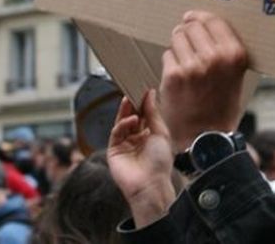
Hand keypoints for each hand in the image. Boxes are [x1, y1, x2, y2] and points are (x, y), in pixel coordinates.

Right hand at [108, 91, 176, 226]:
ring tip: (129, 101)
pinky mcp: (114, 150)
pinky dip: (122, 124)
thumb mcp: (160, 132)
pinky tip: (131, 120)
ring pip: (122, 123)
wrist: (150, 184)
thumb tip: (150, 93)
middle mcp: (136, 139)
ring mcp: (124, 145)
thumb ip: (153, 113)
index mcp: (149, 135)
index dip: (143, 103)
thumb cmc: (160, 161)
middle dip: (131, 105)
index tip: (143, 89)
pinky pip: (116, 133)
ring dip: (125, 112)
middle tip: (131, 91)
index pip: (144, 116)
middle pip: (131, 117)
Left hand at [160, 11, 249, 150]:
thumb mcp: (236, 74)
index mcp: (235, 54)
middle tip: (188, 44)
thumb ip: (226, 49)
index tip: (193, 18)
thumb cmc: (222, 106)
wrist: (206, 136)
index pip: (213, 20)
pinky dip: (170, 63)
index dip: (200, 18)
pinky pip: (167, 55)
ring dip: (178, 47)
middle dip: (187, 32)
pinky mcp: (174, 76)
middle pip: (192, 25)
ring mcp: (193, 66)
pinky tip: (178, 76)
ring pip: (177, 38)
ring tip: (184, 63)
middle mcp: (215, 57)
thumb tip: (205, 22)